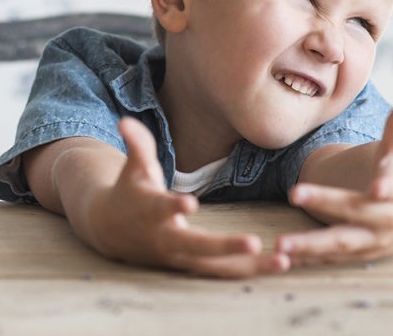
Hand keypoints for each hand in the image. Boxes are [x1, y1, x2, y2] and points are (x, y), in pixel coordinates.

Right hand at [86, 117, 289, 277]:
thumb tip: (125, 120)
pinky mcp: (189, 267)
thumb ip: (136, 145)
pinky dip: (247, 271)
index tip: (190, 203)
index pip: (163, 208)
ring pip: (214, 267)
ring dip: (247, 266)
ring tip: (282, 263)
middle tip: (253, 243)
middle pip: (196, 247)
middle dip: (225, 247)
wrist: (109, 231)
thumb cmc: (129, 191)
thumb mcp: (132, 168)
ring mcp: (178, 258)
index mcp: (150, 211)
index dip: (175, 206)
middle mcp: (165, 239)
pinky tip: (279, 266)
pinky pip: (221, 273)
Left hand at [277, 95, 392, 265]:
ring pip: (341, 244)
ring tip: (281, 245)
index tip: (378, 186)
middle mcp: (388, 218)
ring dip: (311, 246)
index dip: (388, 185)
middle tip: (295, 193)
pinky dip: (309, 260)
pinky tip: (282, 260)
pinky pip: (331, 259)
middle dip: (327, 203)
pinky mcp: (359, 254)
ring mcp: (373, 240)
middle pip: (357, 212)